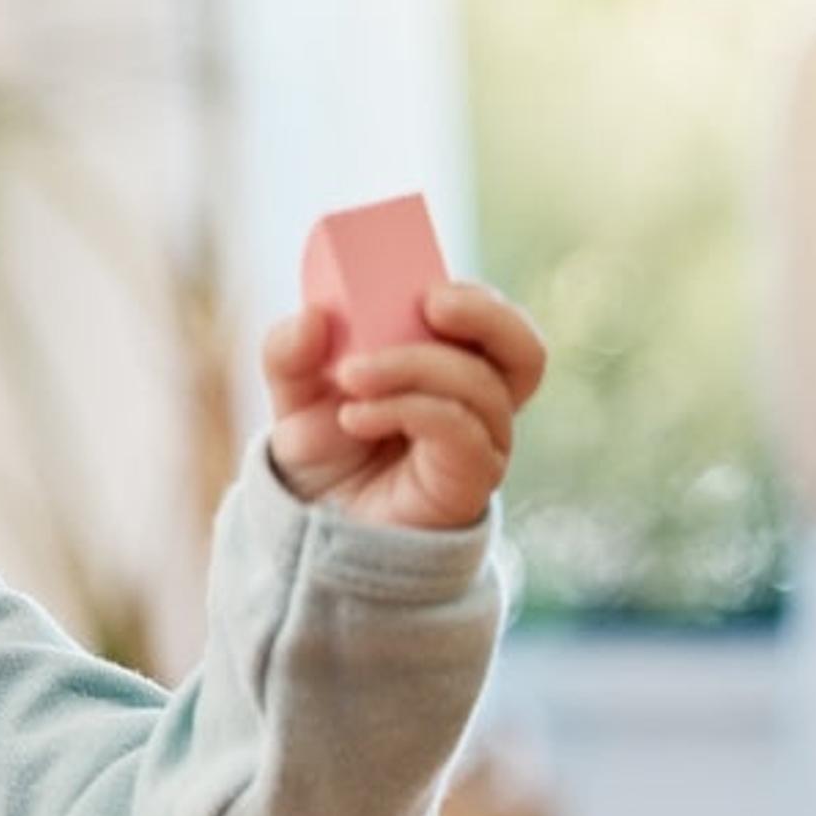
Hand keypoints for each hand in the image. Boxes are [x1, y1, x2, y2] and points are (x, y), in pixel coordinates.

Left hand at [261, 280, 547, 530]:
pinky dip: (407, 409)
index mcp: (453, 365)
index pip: (493, 322)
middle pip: (525, 352)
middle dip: (487, 317)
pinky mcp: (469, 480)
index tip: (428, 288)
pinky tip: (355, 415)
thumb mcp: (293, 396)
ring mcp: (480, 443)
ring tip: (350, 376)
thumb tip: (312, 317)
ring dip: (415, 366)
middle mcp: (479, 402)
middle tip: (430, 305)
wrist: (313, 528)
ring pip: (481, 386)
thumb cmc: (322, 455)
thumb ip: (290, 353)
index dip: (476, 299)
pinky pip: (458, 429)